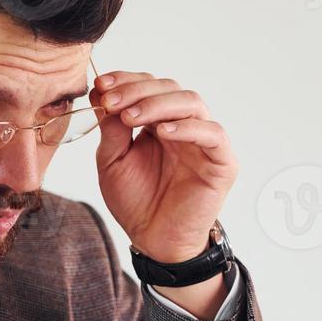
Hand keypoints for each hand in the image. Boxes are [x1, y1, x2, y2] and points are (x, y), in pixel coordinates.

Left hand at [90, 70, 237, 262]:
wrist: (153, 240)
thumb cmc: (136, 202)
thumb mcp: (112, 160)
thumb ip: (111, 128)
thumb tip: (101, 92)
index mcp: (159, 122)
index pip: (148, 86)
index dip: (126, 80)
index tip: (100, 85)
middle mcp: (183, 125)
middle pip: (169, 87)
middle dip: (137, 90)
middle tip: (111, 101)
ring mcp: (204, 141)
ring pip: (191, 102)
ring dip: (158, 103)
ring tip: (131, 116)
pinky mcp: (221, 161)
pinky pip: (212, 133)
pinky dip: (187, 127)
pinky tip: (162, 132)